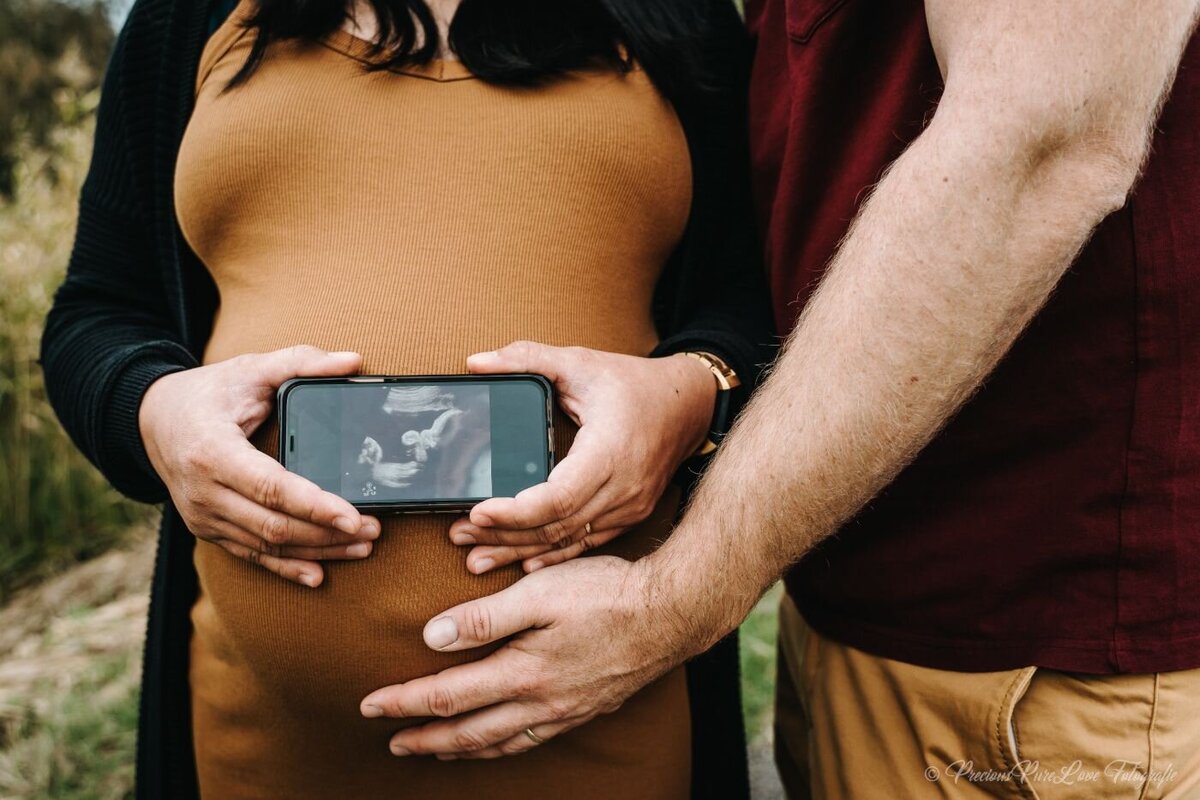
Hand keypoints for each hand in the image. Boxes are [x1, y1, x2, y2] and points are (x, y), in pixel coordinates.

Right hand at [138, 344, 379, 586]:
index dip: (314, 505)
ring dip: (317, 551)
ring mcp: (203, 516)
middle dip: (327, 533)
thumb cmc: (208, 393)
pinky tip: (319, 573)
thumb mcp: (250, 368)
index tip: (353, 517)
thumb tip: (353, 361)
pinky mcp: (208, 529)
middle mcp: (203, 491)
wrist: (153, 419)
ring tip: (361, 547)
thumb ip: (301, 361)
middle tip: (373, 530)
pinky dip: (286, 568)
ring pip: (267, 544)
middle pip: (273, 524)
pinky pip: (251, 555)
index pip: (270, 487)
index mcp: (212, 451)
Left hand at [359, 556, 697, 757]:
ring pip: (500, 743)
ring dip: (461, 749)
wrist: (671, 614)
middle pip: (469, 732)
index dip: (405, 701)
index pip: (448, 695)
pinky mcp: (585, 708)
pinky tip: (499, 741)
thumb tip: (432, 637)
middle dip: (425, 738)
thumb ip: (485, 618)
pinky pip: (532, 740)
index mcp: (522, 672)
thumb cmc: (605, 594)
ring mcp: (564, 711)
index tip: (370, 705)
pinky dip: (502, 747)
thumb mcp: (539, 593)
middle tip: (391, 742)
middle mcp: (540, 702)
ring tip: (435, 749)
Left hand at [448, 341, 715, 572]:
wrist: (690, 406)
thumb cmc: (635, 384)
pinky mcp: (629, 516)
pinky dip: (551, 556)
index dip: (515, 511)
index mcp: (609, 451)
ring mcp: (628, 507)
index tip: (478, 511)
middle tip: (460, 535)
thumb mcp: (581, 362)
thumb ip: (528, 358)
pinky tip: (521, 564)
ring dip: (520, 551)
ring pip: (567, 541)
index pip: (558, 497)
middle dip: (504, 535)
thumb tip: (476, 362)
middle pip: (556, 526)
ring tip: (475, 557)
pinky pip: (585, 544)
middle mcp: (623, 488)